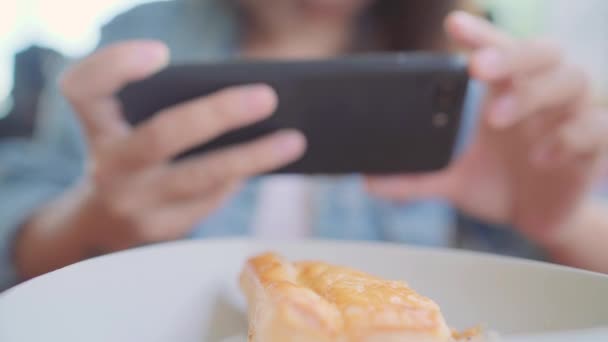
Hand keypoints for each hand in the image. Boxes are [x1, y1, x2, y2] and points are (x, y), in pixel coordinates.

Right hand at [15, 41, 304, 276]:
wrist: (102, 222)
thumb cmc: (129, 154)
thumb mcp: (129, 125)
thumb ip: (165, 105)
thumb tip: (241, 98)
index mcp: (96, 125)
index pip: (84, 88)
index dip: (117, 66)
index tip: (162, 53)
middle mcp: (107, 165)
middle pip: (162, 136)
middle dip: (218, 115)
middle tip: (267, 97)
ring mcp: (133, 203)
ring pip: (201, 177)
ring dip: (252, 156)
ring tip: (294, 140)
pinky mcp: (160, 229)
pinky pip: (211, 198)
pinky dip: (240, 174)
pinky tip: (266, 159)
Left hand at [367, 12, 607, 244]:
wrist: (536, 220)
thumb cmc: (500, 185)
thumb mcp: (454, 181)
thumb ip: (417, 179)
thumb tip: (368, 182)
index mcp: (506, 91)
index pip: (496, 51)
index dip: (480, 34)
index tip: (454, 25)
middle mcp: (541, 93)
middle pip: (541, 52)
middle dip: (509, 55)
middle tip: (476, 67)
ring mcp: (570, 115)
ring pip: (570, 80)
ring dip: (532, 93)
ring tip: (496, 116)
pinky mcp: (593, 146)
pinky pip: (594, 127)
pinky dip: (569, 136)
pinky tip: (540, 155)